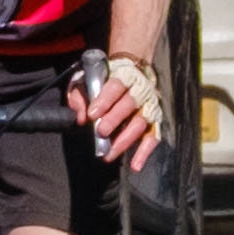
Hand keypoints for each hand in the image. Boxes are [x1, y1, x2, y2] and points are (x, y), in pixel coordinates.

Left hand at [76, 51, 161, 166]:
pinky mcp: (155, 121)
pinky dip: (144, 152)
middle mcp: (141, 89)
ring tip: (109, 154)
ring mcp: (150, 106)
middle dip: (115, 119)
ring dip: (125, 139)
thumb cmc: (103, 78)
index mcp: (124, 74)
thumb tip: (81, 118)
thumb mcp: (85, 79)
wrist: (131, 69)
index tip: (92, 114)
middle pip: (130, 103)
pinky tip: (135, 165)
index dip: (105, 100)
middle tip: (101, 132)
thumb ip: (79, 95)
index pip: (117, 85)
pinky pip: (153, 137)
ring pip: (141, 122)